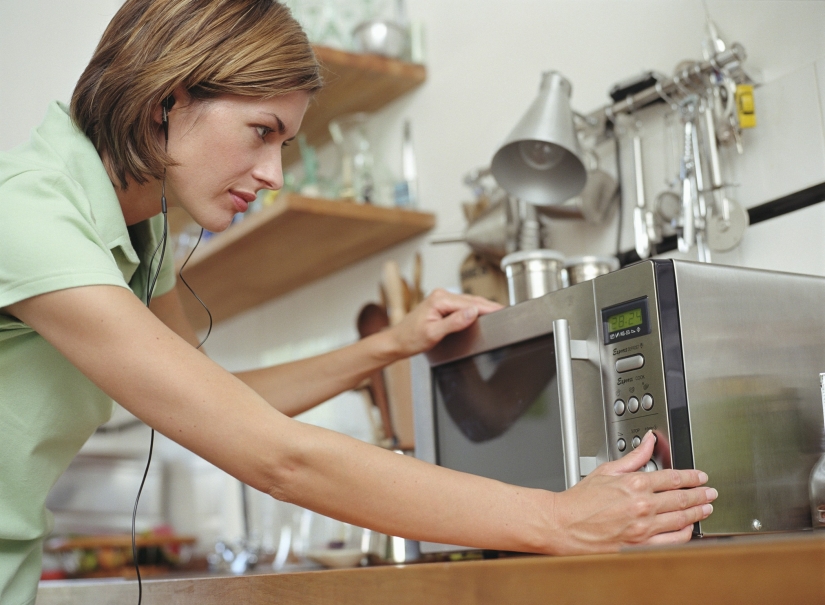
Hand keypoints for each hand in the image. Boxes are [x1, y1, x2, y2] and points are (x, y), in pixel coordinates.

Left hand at [388, 289, 501, 357]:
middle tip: (505, 311)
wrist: (397, 341)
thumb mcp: (434, 333)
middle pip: (471, 300)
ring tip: (497, 310)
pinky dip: (473, 308)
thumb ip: (454, 322)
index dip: (487, 308)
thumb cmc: (410, 339)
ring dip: (482, 306)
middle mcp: (440, 295)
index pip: (470, 303)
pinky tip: (482, 311)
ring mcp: (440, 298)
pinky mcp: (441, 304)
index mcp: (439, 300)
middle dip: (488, 305)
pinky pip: (462, 304)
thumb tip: (472, 312)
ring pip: (467, 301)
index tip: (501, 310)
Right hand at [548, 431, 716, 553]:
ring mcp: (644, 527)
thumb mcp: (606, 470)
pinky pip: (673, 540)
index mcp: (634, 483)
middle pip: (682, 498)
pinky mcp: (641, 545)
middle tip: (710, 493)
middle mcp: (642, 505)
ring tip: (706, 509)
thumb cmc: (580, 500)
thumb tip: (648, 442)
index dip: (691, 477)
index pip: (672, 478)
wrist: (564, 524)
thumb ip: (633, 457)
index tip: (700, 477)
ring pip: (681, 519)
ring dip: (697, 513)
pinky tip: (689, 528)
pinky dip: (685, 533)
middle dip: (700, 495)